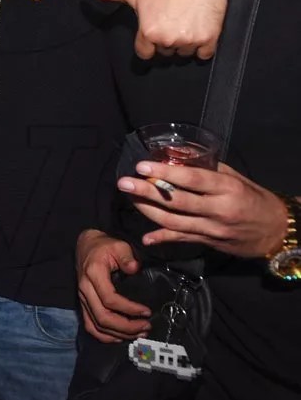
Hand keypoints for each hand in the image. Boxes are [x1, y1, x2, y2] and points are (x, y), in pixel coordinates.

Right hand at [75, 229, 151, 342]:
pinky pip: (90, 326)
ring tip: (139, 333)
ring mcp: (83, 299)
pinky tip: (120, 336)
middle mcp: (85, 289)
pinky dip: (105, 335)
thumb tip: (135, 269)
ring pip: (97, 325)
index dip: (129, 309)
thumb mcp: (119, 246)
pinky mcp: (83, 304)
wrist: (86, 246)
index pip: (109, 299)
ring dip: (119, 333)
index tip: (146, 312)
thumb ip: (127, 256)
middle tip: (146, 327)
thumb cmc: (104, 246)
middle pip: (103, 317)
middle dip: (126, 326)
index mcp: (93, 274)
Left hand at [85, 0, 226, 58]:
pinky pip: (204, 55)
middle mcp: (168, 39)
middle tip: (172, 19)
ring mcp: (190, 40)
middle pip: (165, 52)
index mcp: (148, 31)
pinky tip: (199, 27)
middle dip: (167, 40)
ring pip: (184, 53)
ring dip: (185, 42)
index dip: (149, 42)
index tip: (155, 29)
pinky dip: (203, 46)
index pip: (144, 53)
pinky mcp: (210, 38)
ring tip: (186, 20)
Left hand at [119, 161, 289, 257]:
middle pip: (177, 202)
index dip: (165, 173)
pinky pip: (181, 240)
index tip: (142, 166)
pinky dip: (162, 238)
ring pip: (174, 222)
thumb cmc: (254, 199)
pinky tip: (146, 238)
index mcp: (227, 189)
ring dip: (148, 211)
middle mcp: (218, 210)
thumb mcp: (236, 178)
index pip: (192, 180)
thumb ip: (208, 168)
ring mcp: (212, 229)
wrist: (275, 231)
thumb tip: (178, 156)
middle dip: (147, 191)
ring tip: (130, 198)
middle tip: (124, 182)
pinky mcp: (208, 243)